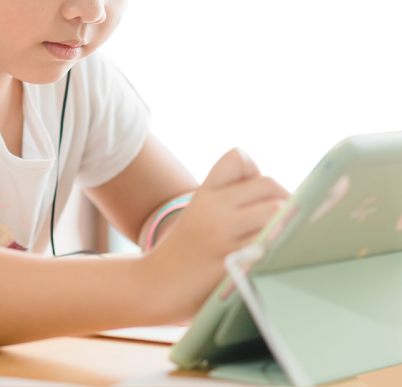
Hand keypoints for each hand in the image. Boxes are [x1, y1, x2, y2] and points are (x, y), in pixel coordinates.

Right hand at [141, 146, 289, 323]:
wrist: (157, 286)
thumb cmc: (187, 252)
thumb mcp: (199, 213)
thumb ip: (231, 199)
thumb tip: (282, 196)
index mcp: (205, 193)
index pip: (239, 159)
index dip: (254, 172)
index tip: (255, 194)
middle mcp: (213, 208)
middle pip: (267, 184)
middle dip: (282, 198)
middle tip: (281, 219)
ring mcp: (224, 235)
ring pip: (277, 210)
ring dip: (287, 222)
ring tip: (281, 236)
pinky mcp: (236, 262)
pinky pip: (274, 241)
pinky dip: (282, 245)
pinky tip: (276, 255)